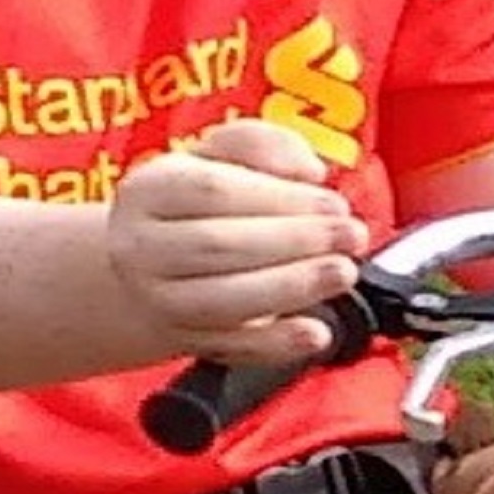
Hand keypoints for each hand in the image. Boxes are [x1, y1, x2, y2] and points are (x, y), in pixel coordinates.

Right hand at [110, 118, 366, 364]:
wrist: (147, 269)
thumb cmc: (194, 205)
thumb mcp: (217, 157)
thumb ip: (261, 144)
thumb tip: (307, 169)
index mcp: (149, 190)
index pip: (212, 190)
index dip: (279, 197)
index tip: (332, 202)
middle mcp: (144, 247)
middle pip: (220, 245)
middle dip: (296, 241)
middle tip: (350, 235)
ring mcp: (161, 300)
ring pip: (225, 300)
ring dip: (294, 287)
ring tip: (342, 272)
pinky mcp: (185, 341)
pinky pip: (233, 349)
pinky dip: (279, 345)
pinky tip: (316, 333)